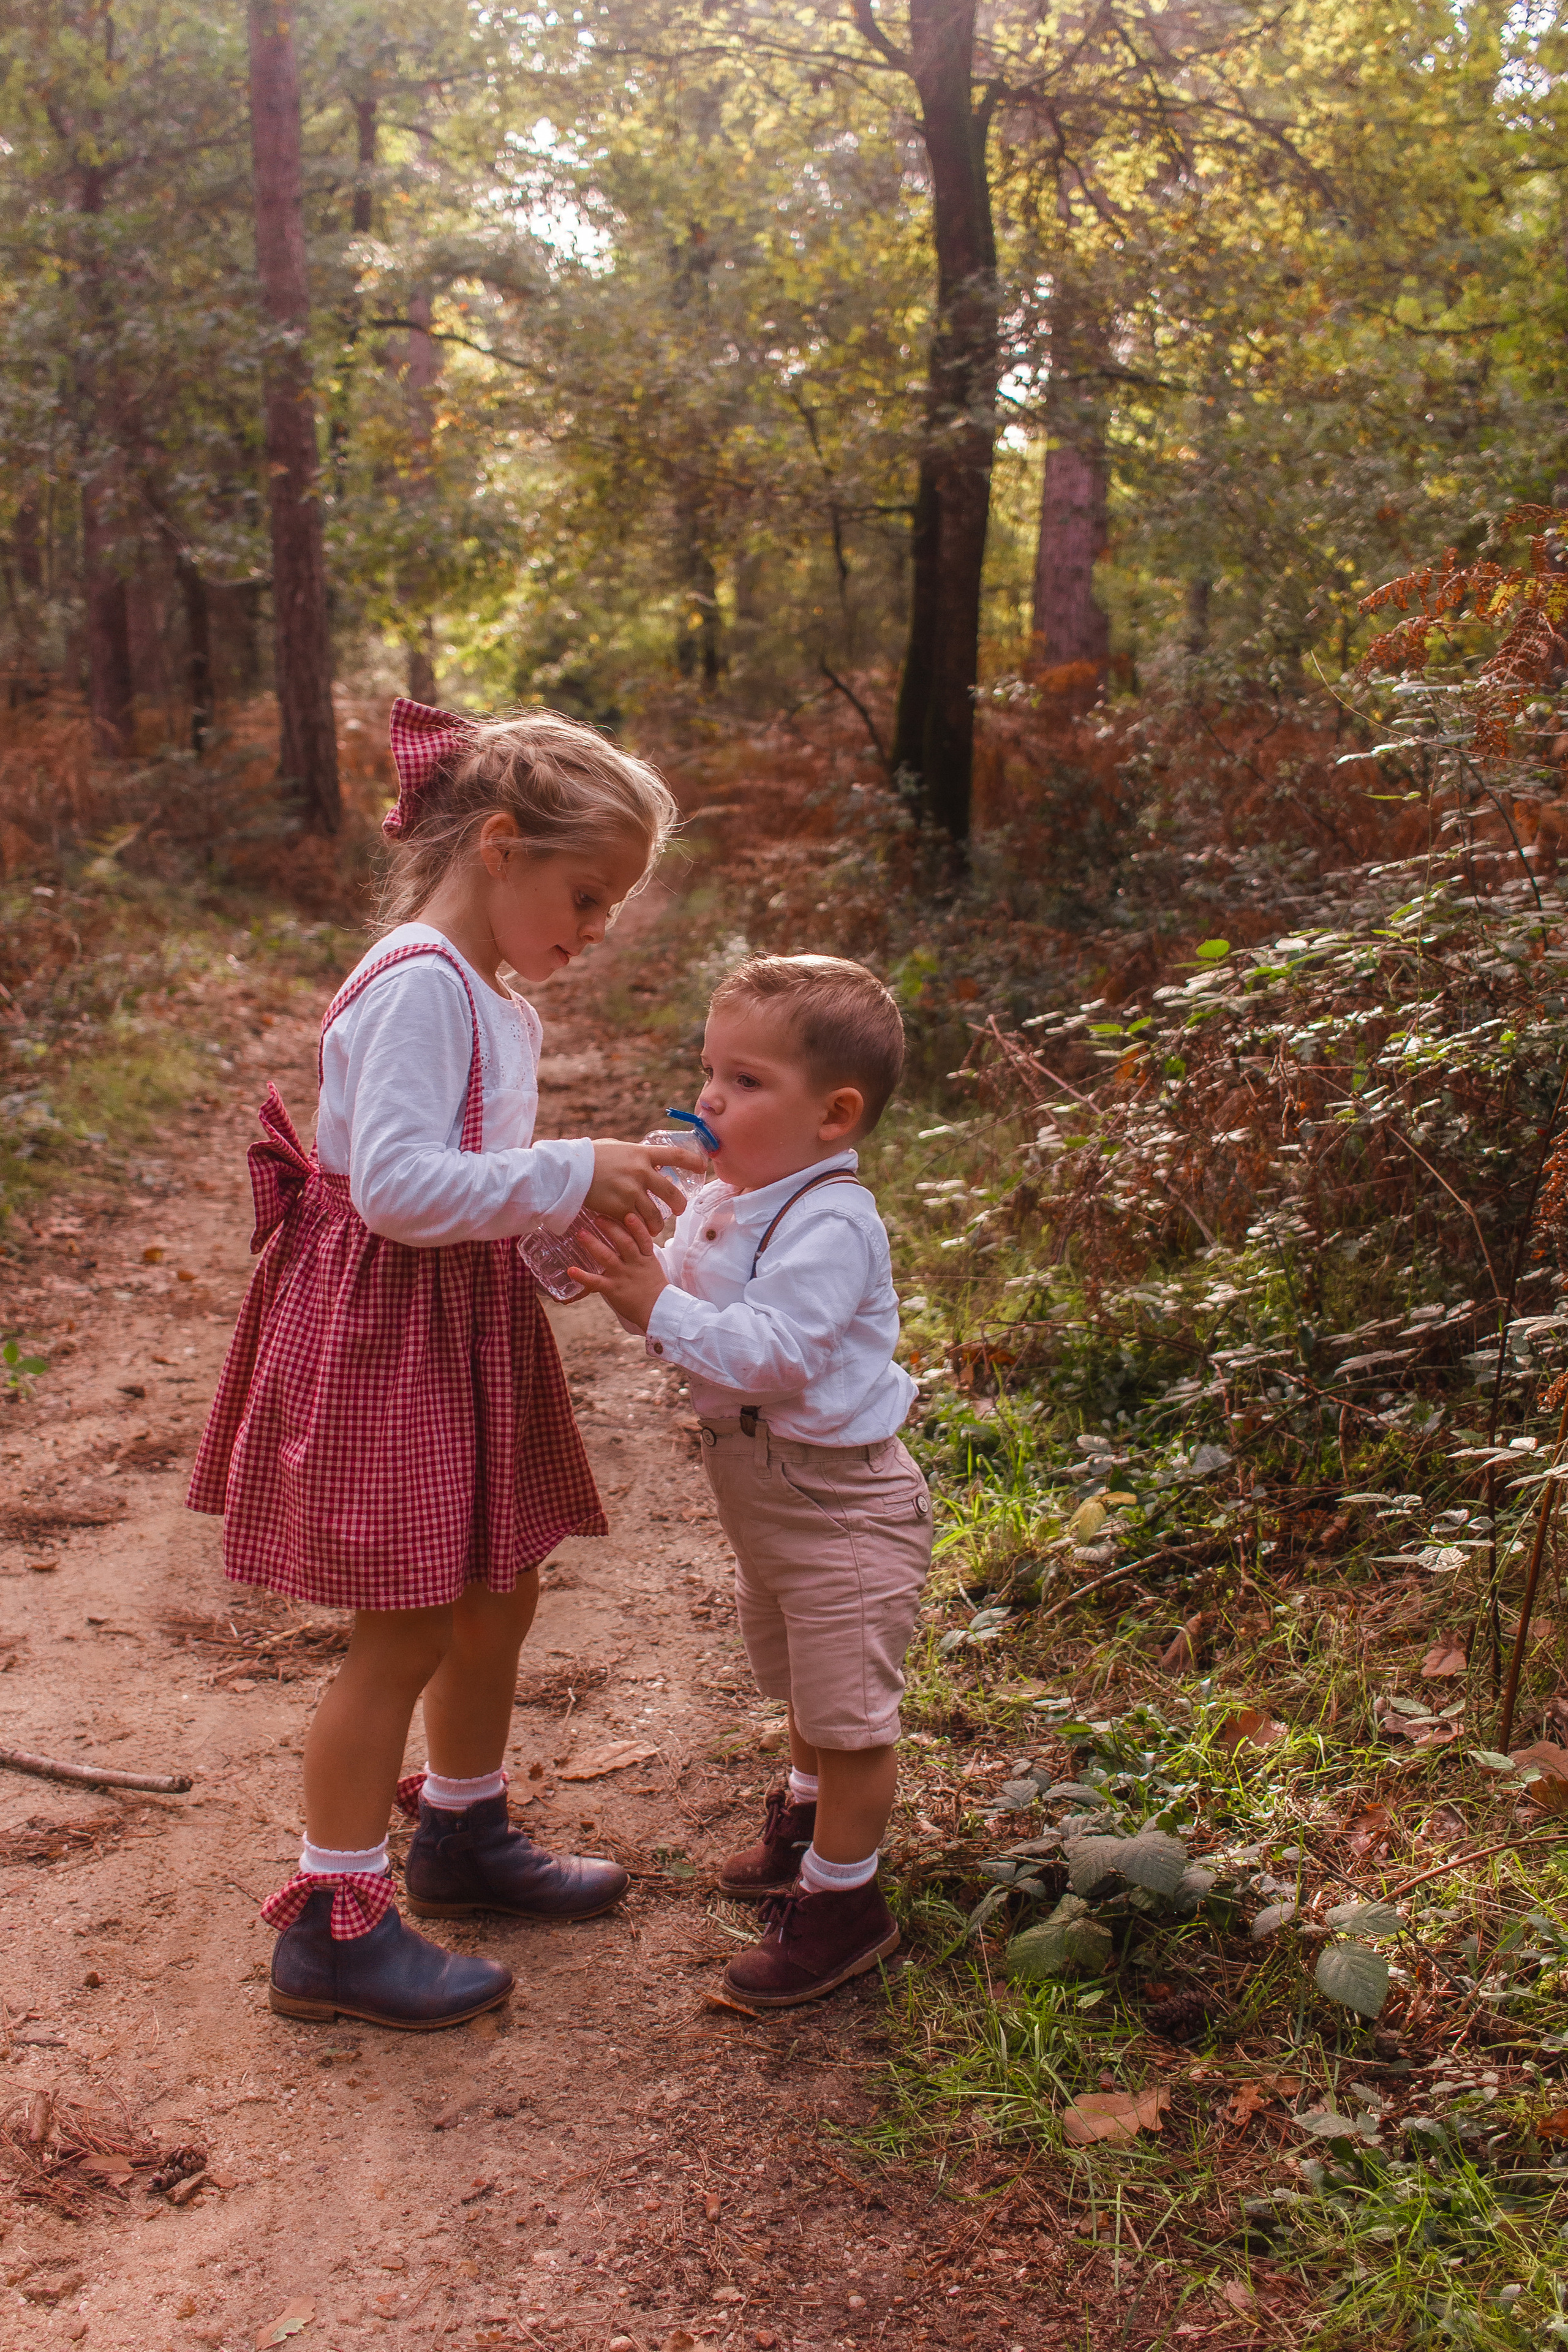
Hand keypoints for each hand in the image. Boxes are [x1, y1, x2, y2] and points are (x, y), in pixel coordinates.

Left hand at [569, 1215, 668, 1332]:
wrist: (658, 1312)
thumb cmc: (654, 1288)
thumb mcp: (652, 1266)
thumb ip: (640, 1251)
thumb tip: (629, 1234)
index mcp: (646, 1257)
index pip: (642, 1238)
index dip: (636, 1226)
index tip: (628, 1214)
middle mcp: (635, 1264)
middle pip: (624, 1242)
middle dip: (611, 1228)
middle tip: (597, 1217)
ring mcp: (623, 1276)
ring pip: (608, 1257)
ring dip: (593, 1244)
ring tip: (581, 1234)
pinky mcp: (613, 1290)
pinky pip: (596, 1282)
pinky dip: (582, 1276)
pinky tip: (571, 1270)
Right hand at [584, 1139, 703, 1234]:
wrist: (568, 1171)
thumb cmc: (590, 1156)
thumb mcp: (617, 1148)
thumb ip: (635, 1155)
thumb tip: (649, 1160)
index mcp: (642, 1154)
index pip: (676, 1156)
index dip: (693, 1161)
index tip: (701, 1166)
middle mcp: (641, 1173)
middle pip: (673, 1193)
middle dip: (680, 1205)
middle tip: (679, 1210)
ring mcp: (631, 1192)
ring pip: (656, 1216)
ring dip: (658, 1224)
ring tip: (656, 1227)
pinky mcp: (620, 1209)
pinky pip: (637, 1225)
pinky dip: (639, 1231)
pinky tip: (637, 1231)